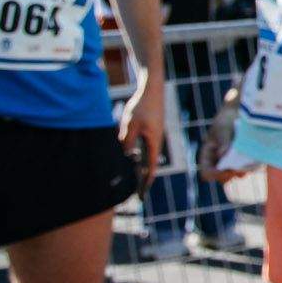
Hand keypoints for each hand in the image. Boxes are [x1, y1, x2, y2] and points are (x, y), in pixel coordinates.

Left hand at [118, 79, 164, 193]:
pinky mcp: (151, 129)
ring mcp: (155, 134)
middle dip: (142, 174)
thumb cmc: (142, 107)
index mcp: (154, 141)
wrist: (152, 90)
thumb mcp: (130, 125)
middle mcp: (157, 140)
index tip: (142, 192)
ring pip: (146, 152)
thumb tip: (124, 156)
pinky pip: (145, 144)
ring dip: (139, 163)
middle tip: (133, 187)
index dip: (147, 180)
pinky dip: (138, 152)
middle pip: (150, 161)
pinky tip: (129, 154)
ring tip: (129, 174)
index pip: (152, 166)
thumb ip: (127, 142)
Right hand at [199, 97, 249, 182]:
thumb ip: (223, 140)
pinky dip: (253, 167)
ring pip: (237, 175)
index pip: (207, 173)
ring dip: (243, 172)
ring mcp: (234, 162)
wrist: (241, 113)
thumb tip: (222, 154)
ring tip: (249, 165)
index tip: (226, 169)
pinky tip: (256, 161)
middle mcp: (221, 162)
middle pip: (223, 178)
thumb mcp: (223, 127)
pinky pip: (250, 169)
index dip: (215, 174)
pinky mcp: (247, 160)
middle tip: (239, 169)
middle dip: (231, 174)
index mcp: (209, 156)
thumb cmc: (226, 119)